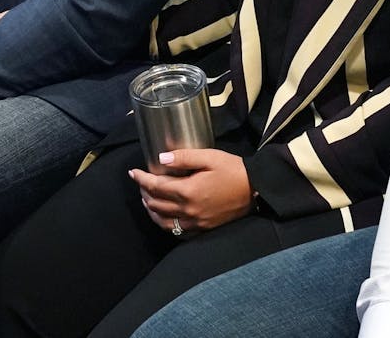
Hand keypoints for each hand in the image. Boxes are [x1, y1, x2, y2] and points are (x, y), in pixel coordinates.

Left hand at [129, 148, 253, 234]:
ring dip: (151, 209)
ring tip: (147, 199)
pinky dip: (165, 223)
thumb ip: (183, 157)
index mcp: (188, 191)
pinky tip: (164, 216)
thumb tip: (160, 159)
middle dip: (144, 192)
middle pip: (156, 204)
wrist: (255, 190)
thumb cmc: (233, 170)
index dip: (141, 179)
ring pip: (163, 221)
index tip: (133, 172)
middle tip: (140, 182)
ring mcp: (195, 222)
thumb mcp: (209, 157)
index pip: (155, 186)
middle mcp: (188, 210)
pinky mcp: (203, 229)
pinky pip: (177, 231)